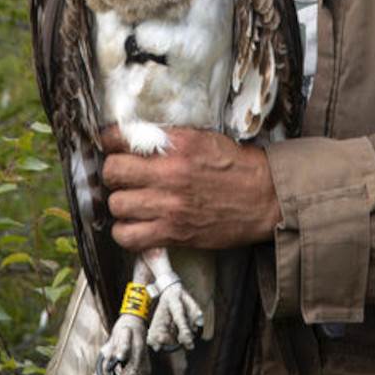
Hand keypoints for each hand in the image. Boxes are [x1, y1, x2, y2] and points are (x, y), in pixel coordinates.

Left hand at [102, 126, 281, 250]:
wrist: (264, 198)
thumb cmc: (235, 167)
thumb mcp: (201, 139)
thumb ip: (167, 138)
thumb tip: (134, 137)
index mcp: (176, 146)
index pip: (121, 138)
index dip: (110, 142)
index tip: (111, 146)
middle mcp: (170, 174)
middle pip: (112, 172)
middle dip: (113, 172)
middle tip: (122, 175)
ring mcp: (170, 207)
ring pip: (116, 204)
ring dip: (120, 203)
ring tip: (131, 201)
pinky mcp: (173, 233)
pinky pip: (128, 236)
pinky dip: (125, 232)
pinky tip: (135, 224)